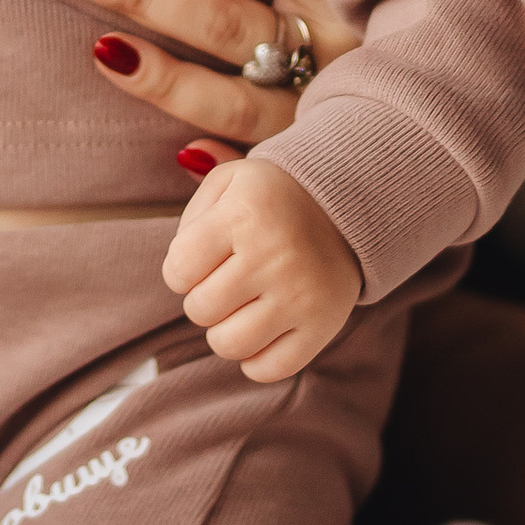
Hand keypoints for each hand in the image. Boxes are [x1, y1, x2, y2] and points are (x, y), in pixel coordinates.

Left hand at [67, 0, 363, 166]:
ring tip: (102, 52)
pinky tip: (183, 156)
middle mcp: (338, 45)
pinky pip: (273, 172)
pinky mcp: (331, 169)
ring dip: (166, 80)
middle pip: (229, 21)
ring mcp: (333, 113)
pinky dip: (231, 169)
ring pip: (236, 99)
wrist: (484, 86)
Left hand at [163, 156, 361, 385]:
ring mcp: (301, 297)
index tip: (201, 257)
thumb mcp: (233, 180)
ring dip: (224, 328)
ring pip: (228, 345)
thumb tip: (183, 155)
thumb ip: (195, 195)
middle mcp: (275, 257)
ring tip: (240, 304)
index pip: (177, 271)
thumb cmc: (274, 198)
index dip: (181, 268)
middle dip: (202, 296)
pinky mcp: (322, 328)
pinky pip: (267, 369)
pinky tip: (261, 327)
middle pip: (199, 310)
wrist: (347, 212)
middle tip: (225, 277)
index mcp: (245, 215)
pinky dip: (254, 356)